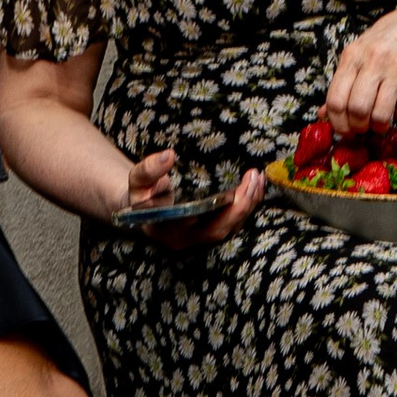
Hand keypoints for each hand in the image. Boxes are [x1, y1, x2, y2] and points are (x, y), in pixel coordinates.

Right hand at [110, 147, 265, 248]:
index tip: (232, 193)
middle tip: (253, 179)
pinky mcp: (210, 232)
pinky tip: (256, 187)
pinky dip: (247, 206)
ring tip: (258, 179)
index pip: (194, 227)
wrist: (142, 206)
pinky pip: (233, 223)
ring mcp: (199, 239)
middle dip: (241, 206)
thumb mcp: (138, 179)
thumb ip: (149, 169)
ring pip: (230, 227)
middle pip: (219, 229)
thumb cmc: (141, 192)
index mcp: (166, 231)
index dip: (216, 213)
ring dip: (249, 205)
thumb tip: (169, 155)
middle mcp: (185, 240)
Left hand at [324, 3, 396, 136]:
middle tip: (364, 128)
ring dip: (380, 126)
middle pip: (357, 109)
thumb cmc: (383, 47)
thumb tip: (323, 115)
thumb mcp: (357, 58)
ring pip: (381, 114)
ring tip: (381, 122)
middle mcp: (373, 59)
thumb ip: (341, 86)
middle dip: (359, 127)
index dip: (338, 123)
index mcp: (352, 56)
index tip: (345, 131)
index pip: (336, 99)